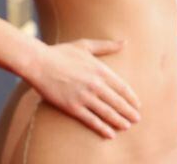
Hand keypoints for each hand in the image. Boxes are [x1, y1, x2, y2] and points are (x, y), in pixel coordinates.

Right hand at [25, 39, 141, 138]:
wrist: (38, 62)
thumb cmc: (60, 52)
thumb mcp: (85, 45)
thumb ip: (106, 46)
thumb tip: (125, 42)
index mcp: (100, 70)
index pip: (122, 87)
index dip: (131, 98)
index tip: (137, 105)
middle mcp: (95, 84)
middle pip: (118, 102)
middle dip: (129, 112)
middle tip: (136, 119)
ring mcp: (84, 97)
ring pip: (107, 113)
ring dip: (119, 122)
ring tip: (126, 127)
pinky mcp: (73, 107)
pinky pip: (92, 120)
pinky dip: (102, 128)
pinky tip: (110, 134)